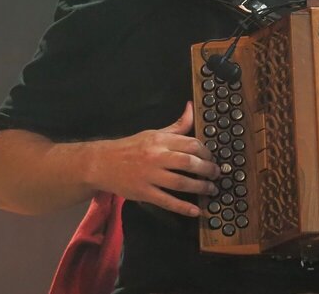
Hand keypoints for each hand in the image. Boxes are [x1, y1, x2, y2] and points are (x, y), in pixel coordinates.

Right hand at [88, 101, 219, 216]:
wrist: (101, 163)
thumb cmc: (131, 147)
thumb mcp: (154, 133)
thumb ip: (176, 125)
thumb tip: (191, 107)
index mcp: (160, 140)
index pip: (191, 143)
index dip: (206, 152)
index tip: (212, 158)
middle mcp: (156, 157)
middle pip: (188, 163)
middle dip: (207, 170)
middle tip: (217, 174)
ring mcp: (150, 176)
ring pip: (181, 183)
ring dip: (200, 188)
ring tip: (211, 190)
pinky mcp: (143, 193)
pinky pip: (167, 201)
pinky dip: (183, 207)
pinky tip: (196, 211)